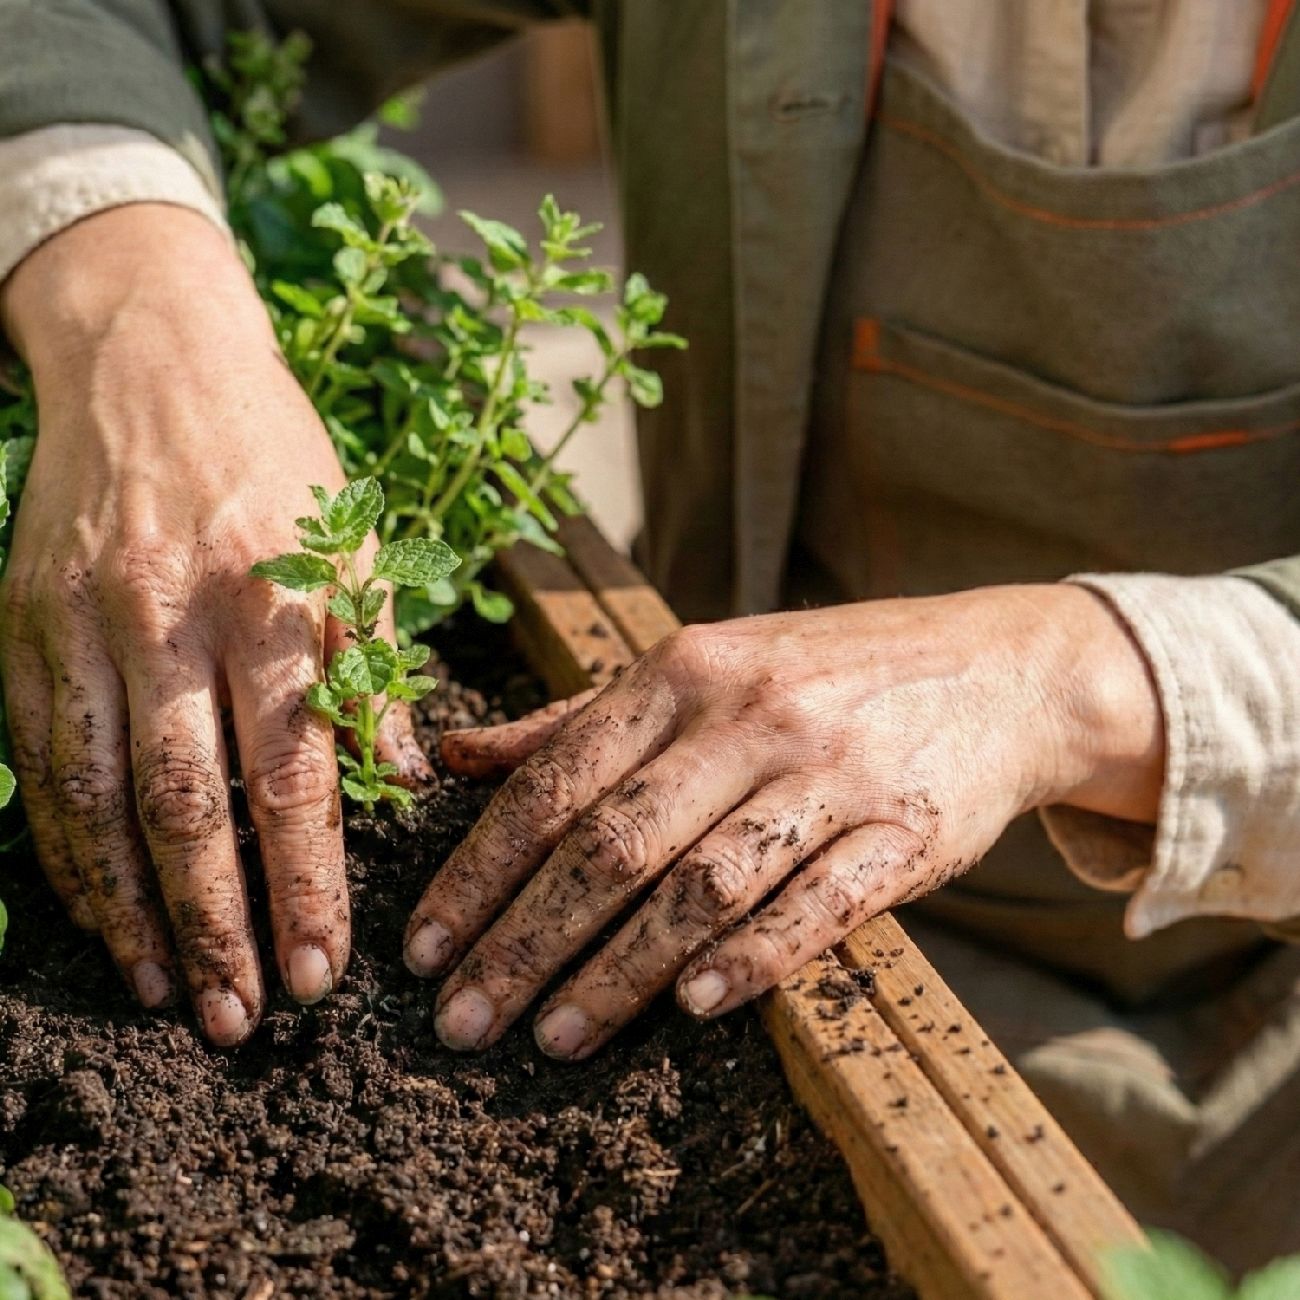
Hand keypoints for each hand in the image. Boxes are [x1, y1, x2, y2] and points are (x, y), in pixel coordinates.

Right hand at [0, 205, 423, 1045]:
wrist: (152, 355)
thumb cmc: (279, 463)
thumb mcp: (356, 549)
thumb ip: (372, 668)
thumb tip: (402, 783)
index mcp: (273, 599)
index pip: (294, 774)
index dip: (308, 883)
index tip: (325, 969)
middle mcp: (172, 616)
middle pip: (189, 804)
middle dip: (217, 923)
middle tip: (243, 1017)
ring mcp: (84, 621)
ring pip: (97, 796)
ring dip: (130, 909)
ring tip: (163, 993)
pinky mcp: (22, 623)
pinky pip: (37, 759)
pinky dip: (64, 849)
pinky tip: (95, 911)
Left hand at [405, 585, 1163, 1057]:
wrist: (995, 668)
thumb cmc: (820, 675)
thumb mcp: (698, 666)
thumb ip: (576, 718)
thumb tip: (452, 758)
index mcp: (683, 670)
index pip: (557, 779)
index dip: (482, 870)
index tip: (426, 949)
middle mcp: (750, 716)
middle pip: (614, 844)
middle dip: (526, 940)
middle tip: (463, 1023)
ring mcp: (833, 772)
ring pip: (703, 885)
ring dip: (620, 971)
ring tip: (553, 1037)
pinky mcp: (908, 830)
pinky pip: (818, 905)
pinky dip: (751, 960)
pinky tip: (691, 1009)